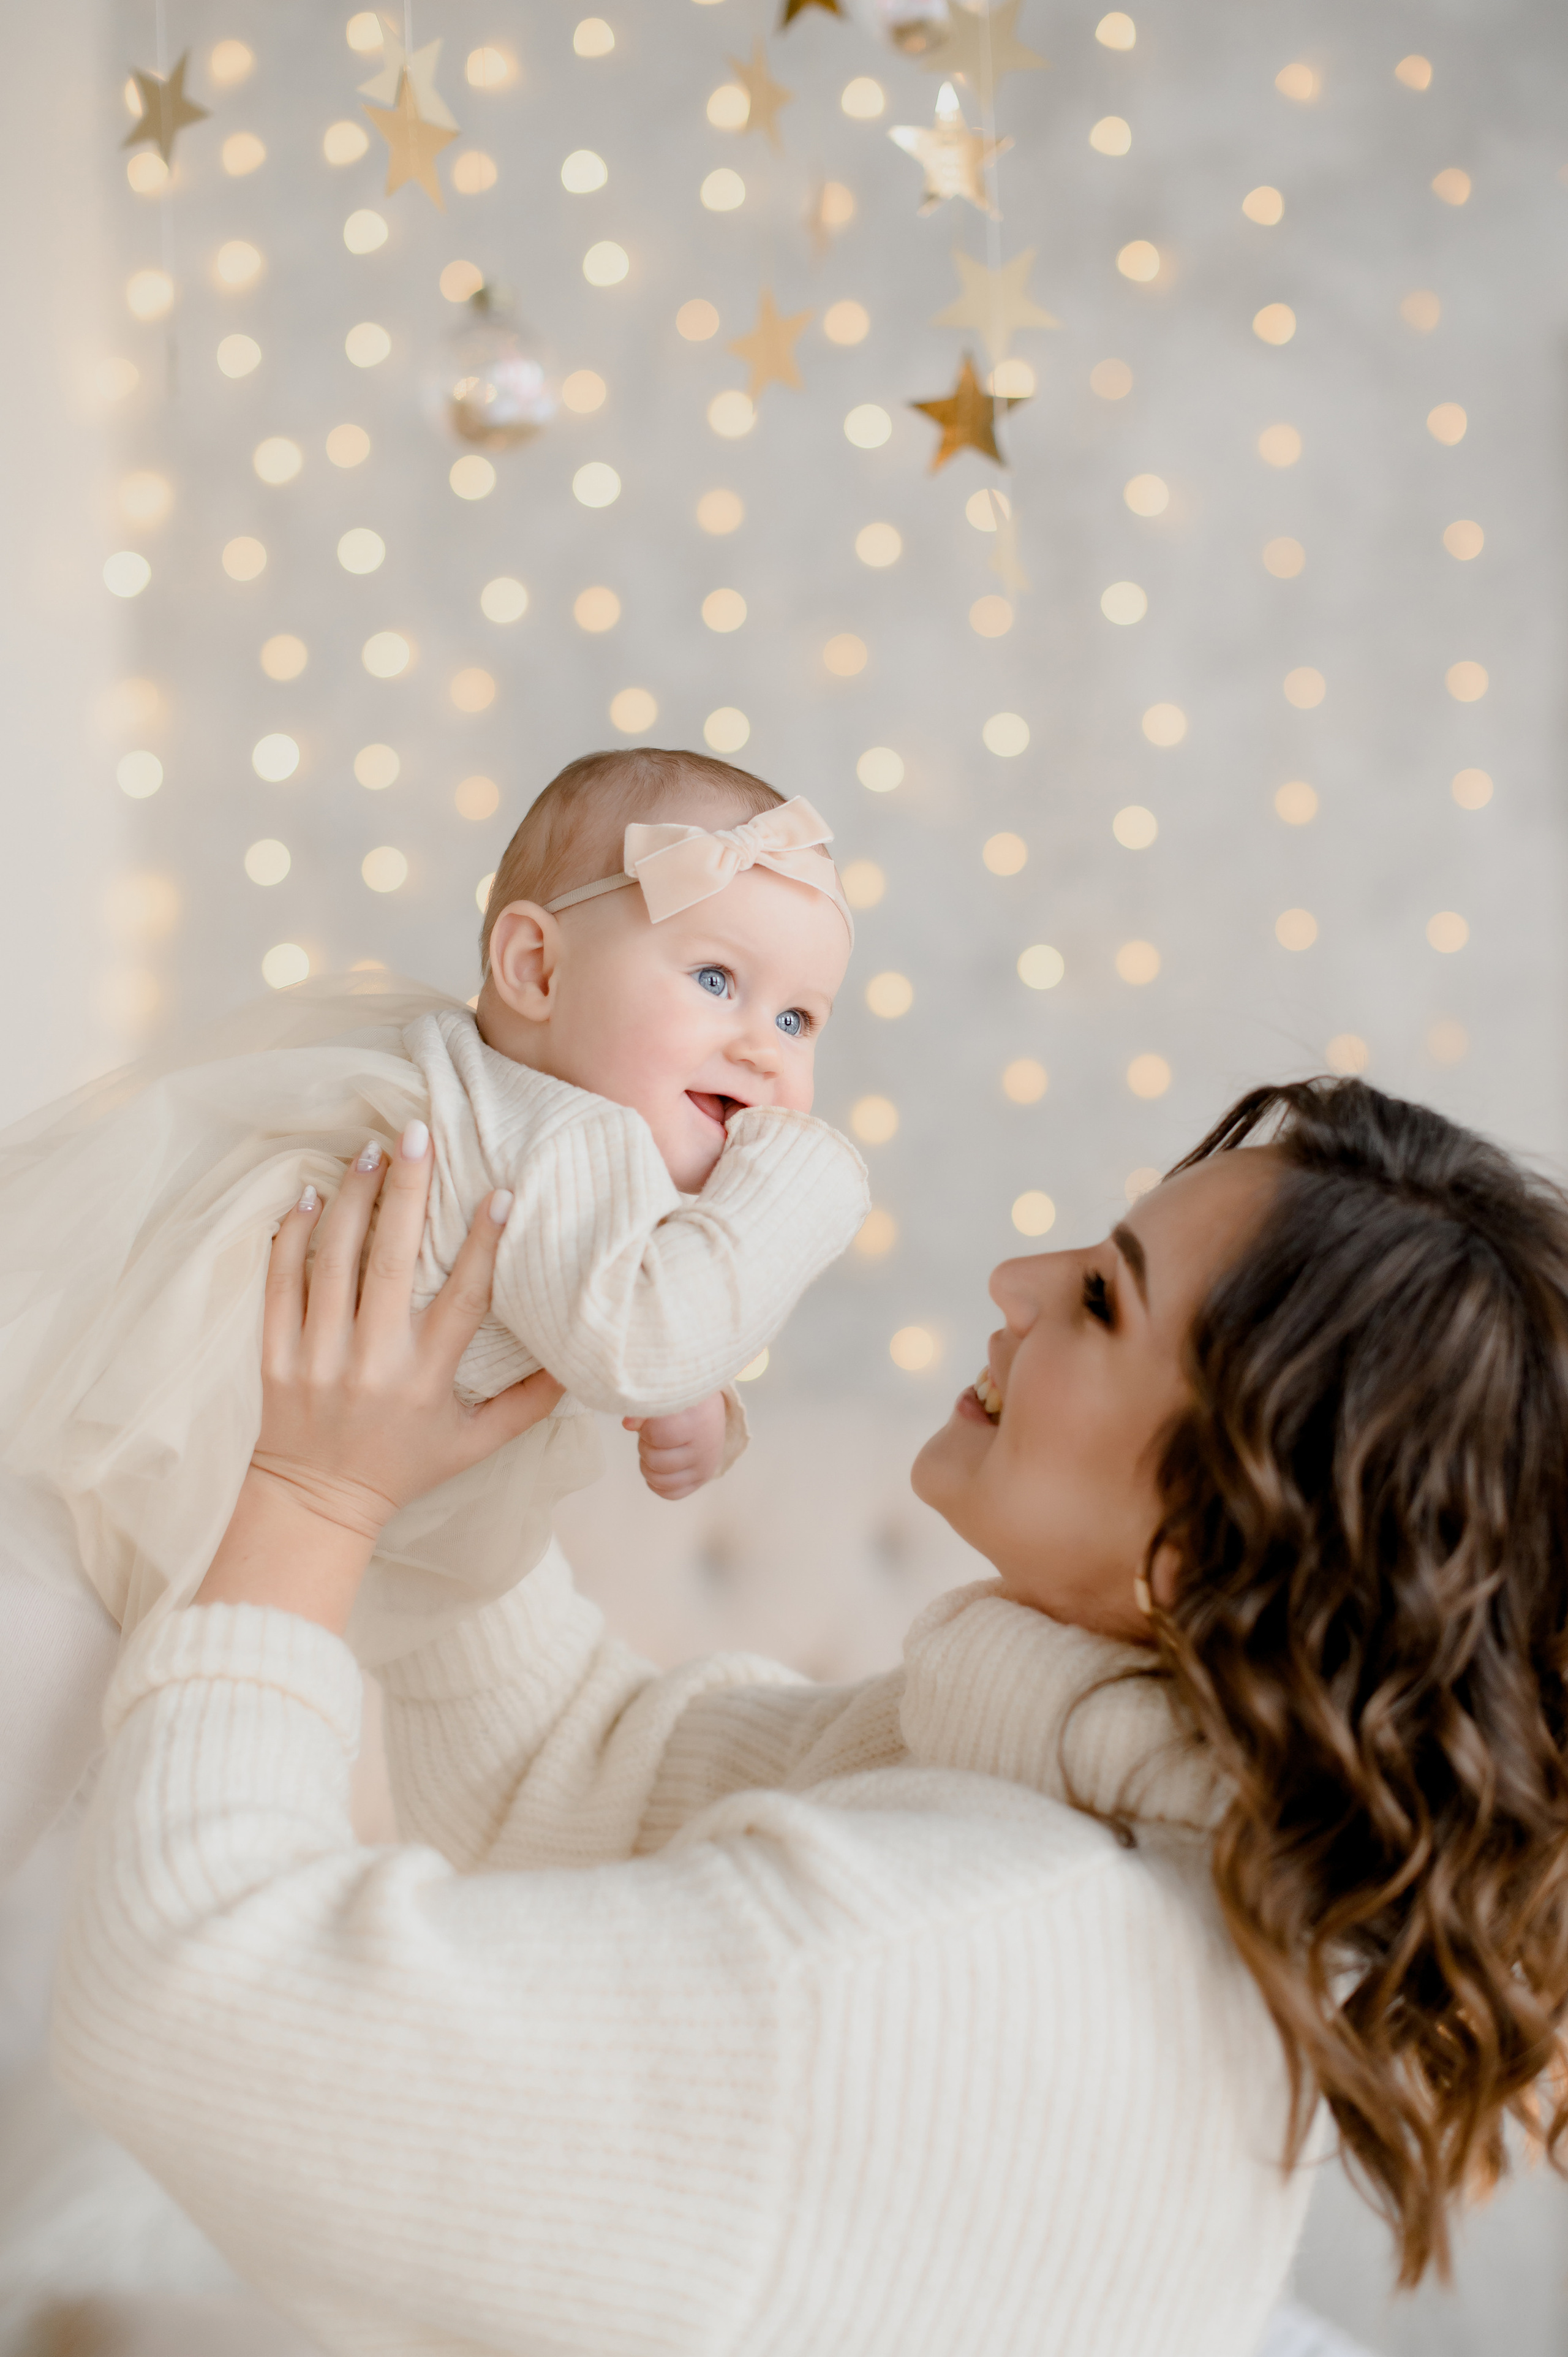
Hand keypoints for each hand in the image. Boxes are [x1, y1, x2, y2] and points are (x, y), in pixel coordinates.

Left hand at [195, 1122, 562, 1629]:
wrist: (316, 1505)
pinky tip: (307, 1194)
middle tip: (417, 1133)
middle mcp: (373, 1363)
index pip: (463, 1300)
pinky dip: (291, 1236)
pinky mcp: (275, 1354)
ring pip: (332, 1262)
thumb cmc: (406, 1466)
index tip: (500, 1192)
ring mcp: (317, 1356)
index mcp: (426, 1379)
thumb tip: (582, 1360)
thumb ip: (529, 1403)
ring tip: (370, 1150)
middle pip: (391, 1263)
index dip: (485, 1245)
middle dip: (405, 1192)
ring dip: (350, 1199)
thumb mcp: (476, 1443)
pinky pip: (280, 1284)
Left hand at [622, 1392, 727, 1502]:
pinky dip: (657, 1483)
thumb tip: (628, 1424)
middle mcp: (705, 1446)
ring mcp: (705, 1465)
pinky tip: (658, 1467)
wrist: (709, 1407)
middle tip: (651, 1434)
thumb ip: (645, 1407)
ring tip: (655, 1448)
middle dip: (645, 1447)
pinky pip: (671, 1494)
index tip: (650, 1421)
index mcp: (698, 1420)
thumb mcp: (666, 1395)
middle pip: (656, 1461)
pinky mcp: (702, 1478)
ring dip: (648, 1465)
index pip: (659, 1435)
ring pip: (660, 1480)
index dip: (646, 1430)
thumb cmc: (682, 1399)